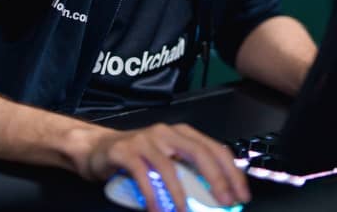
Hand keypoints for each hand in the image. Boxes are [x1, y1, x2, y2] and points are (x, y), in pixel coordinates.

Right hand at [80, 122, 249, 211]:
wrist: (96, 148)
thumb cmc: (136, 158)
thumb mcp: (166, 162)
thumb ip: (187, 173)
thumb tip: (216, 199)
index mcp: (182, 134)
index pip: (215, 148)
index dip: (231, 172)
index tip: (241, 195)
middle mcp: (166, 132)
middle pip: (199, 152)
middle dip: (216, 180)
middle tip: (225, 203)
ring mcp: (145, 140)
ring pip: (170, 167)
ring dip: (181, 194)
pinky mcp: (125, 151)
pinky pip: (142, 175)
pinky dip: (152, 196)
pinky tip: (156, 211)